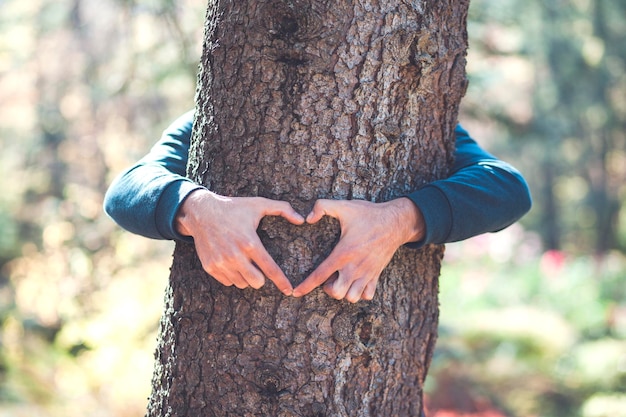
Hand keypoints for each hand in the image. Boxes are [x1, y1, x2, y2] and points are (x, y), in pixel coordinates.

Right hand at [175, 189, 304, 293]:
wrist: (201, 212)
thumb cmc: (233, 207)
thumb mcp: (258, 204)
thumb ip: (282, 209)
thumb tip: (302, 220)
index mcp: (250, 242)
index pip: (270, 268)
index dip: (281, 281)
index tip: (289, 290)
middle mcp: (235, 255)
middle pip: (256, 282)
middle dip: (261, 278)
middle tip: (258, 267)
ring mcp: (221, 263)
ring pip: (242, 284)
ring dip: (246, 277)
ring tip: (244, 263)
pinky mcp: (210, 267)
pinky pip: (228, 282)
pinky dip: (233, 277)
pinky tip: (232, 263)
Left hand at [292, 198, 424, 302]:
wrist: (396, 222)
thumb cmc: (369, 214)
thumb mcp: (344, 205)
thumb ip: (322, 206)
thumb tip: (307, 218)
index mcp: (344, 253)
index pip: (320, 274)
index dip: (306, 285)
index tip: (296, 292)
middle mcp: (355, 267)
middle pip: (337, 293)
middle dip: (329, 289)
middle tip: (329, 277)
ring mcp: (367, 273)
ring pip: (352, 297)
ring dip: (344, 292)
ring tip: (341, 279)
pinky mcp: (376, 275)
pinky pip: (367, 295)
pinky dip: (359, 293)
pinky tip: (355, 282)